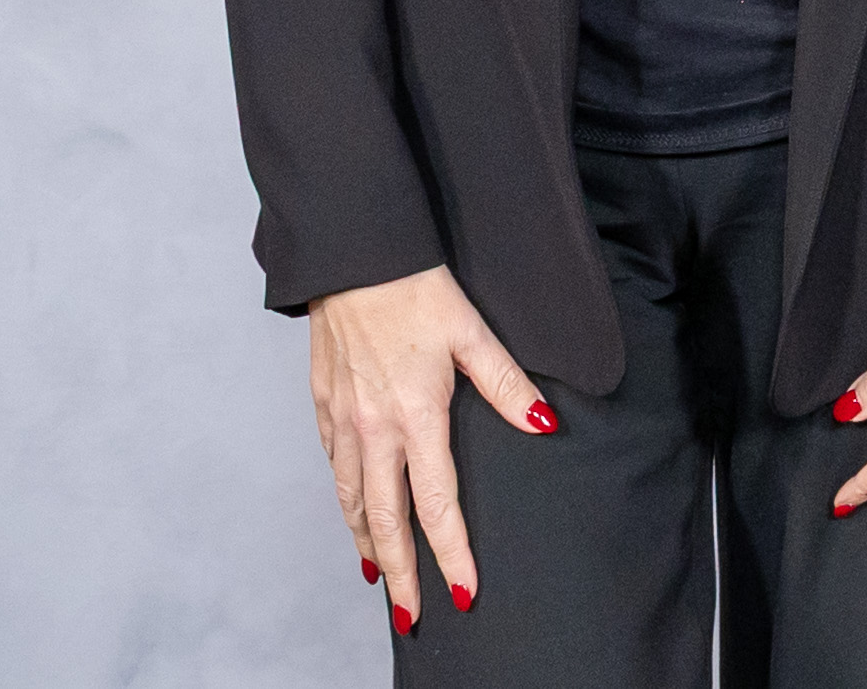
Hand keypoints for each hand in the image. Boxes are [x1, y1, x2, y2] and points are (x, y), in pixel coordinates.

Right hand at [308, 263, 553, 630]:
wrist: (352, 253)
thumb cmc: (413, 287)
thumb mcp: (471, 331)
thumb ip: (506, 383)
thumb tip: (543, 422)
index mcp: (416, 416)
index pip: (436, 503)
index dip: (451, 551)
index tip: (462, 591)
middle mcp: (374, 428)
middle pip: (385, 519)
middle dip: (401, 572)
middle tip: (411, 613)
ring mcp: (343, 419)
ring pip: (352, 498)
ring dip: (367, 543)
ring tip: (380, 576)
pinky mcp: (323, 403)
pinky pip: (334, 466)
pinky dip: (345, 498)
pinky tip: (353, 508)